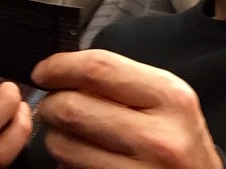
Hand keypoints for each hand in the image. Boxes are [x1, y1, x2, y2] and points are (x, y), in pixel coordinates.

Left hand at [32, 49, 222, 168]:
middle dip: (51, 103)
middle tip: (52, 104)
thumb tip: (67, 68)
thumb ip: (125, 80)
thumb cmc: (180, 140)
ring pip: (64, 145)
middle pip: (73, 106)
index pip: (100, 68)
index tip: (44, 70)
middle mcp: (158, 135)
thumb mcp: (169, 99)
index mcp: (170, 96)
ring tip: (68, 132)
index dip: (61, 66)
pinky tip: (81, 156)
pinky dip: (66, 161)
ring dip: (54, 135)